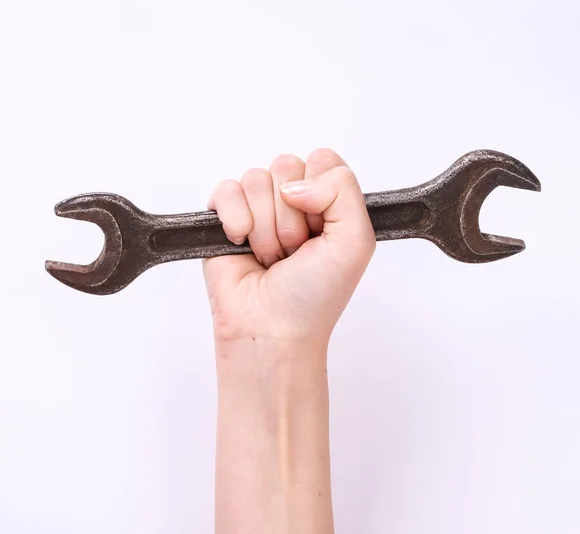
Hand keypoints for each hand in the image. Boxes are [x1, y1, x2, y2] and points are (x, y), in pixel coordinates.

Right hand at [202, 148, 375, 345]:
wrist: (272, 328)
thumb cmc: (315, 295)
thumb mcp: (355, 241)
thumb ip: (343, 190)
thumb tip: (294, 183)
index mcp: (327, 202)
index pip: (322, 160)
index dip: (321, 193)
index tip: (320, 231)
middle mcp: (293, 201)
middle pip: (287, 165)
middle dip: (291, 218)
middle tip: (294, 251)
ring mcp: (257, 207)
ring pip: (256, 179)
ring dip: (265, 228)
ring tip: (271, 257)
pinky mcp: (224, 216)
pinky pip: (226, 190)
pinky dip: (236, 221)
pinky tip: (242, 245)